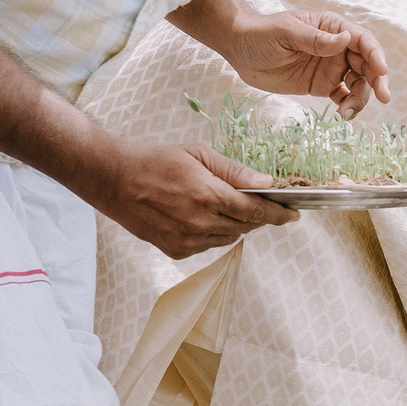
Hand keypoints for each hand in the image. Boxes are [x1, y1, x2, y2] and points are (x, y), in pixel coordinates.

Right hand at [94, 140, 295, 259]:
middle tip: (259, 203)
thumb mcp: (198, 155)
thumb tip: (267, 184)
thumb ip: (235, 172)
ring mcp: (187, 241)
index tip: (293, 215)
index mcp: (208, 196)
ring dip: (234, 224)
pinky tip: (202, 216)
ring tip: (223, 205)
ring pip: (228, 237)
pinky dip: (213, 233)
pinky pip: (208, 245)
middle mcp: (200, 223)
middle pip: (245, 226)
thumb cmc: (155, 160)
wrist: (113, 179)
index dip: (278, 215)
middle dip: (256, 216)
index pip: (256, 212)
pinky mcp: (176, 251)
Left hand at [225, 6, 392, 116]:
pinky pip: (344, 97)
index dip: (375, 55)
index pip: (362, 40)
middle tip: (384, 97)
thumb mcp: (286, 32)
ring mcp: (332, 68)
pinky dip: (348, 106)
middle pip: (367, 64)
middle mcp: (337, 48)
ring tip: (348, 113)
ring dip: (361, 98)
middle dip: (378, 80)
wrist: (240, 50)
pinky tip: (342, 115)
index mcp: (332, 28)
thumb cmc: (261, 33)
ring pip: (359, 84)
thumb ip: (314, 39)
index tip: (381, 71)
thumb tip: (345, 39)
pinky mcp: (322, 86)